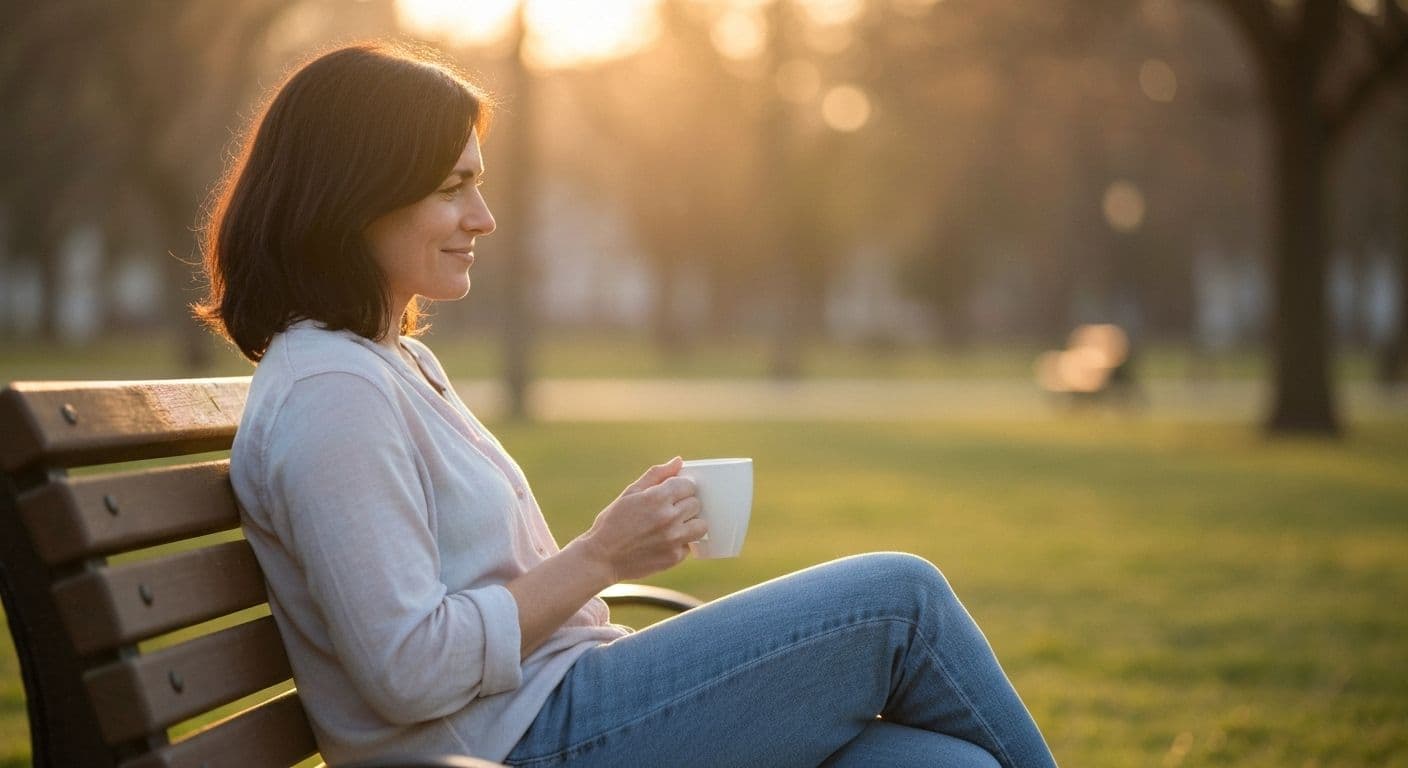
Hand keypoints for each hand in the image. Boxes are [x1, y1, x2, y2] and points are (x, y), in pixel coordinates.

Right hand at [575, 457, 707, 582]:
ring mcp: (673, 539)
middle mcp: (668, 518)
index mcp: (657, 498)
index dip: (681, 488)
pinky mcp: (674, 557)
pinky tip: (664, 541)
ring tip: (674, 525)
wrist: (601, 558)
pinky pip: (690, 545)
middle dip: (685, 504)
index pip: (689, 485)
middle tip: (669, 510)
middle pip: (696, 504)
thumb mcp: (630, 493)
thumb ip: (656, 474)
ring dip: (690, 523)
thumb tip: (678, 461)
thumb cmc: (613, 522)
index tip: (674, 493)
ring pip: (701, 525)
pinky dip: (681, 542)